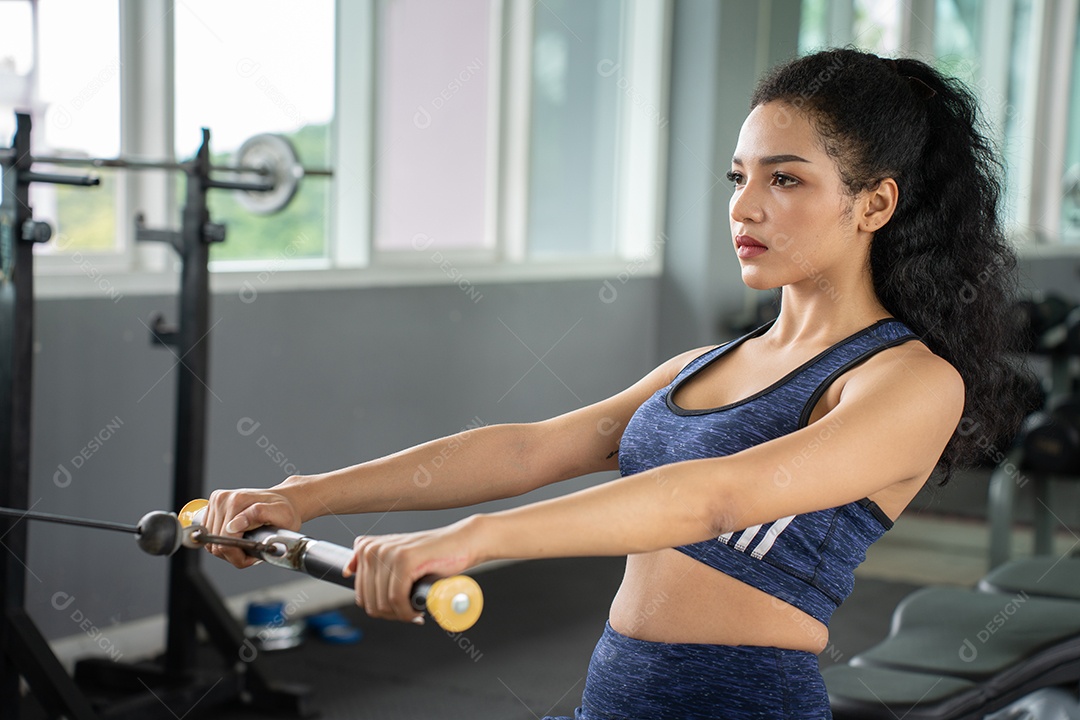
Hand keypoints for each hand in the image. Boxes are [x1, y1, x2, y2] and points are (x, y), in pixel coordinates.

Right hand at [204, 487, 302, 567]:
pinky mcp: (213, 506)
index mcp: (237, 501)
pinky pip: (209, 535)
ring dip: (227, 548)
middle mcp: (223, 499)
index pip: (225, 541)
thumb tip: (233, 526)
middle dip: (234, 553)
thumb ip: (258, 517)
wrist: (285, 499)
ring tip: (246, 543)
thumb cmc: (285, 510)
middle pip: (216, 544)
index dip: (238, 555)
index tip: (253, 556)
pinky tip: (237, 537)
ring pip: (210, 542)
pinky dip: (222, 541)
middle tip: (252, 550)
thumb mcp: (281, 515)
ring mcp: (217, 502)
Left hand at [345, 516, 482, 623]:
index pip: (361, 595)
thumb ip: (372, 562)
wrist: (463, 543)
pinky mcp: (404, 560)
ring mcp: (388, 552)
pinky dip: (408, 612)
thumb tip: (346, 572)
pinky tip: (419, 610)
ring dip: (401, 615)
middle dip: (390, 614)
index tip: (399, 608)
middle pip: (369, 602)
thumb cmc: (433, 556)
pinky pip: (396, 599)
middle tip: (410, 612)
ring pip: (382, 603)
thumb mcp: (397, 558)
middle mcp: (373, 548)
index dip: (382, 608)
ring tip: (416, 609)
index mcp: (367, 548)